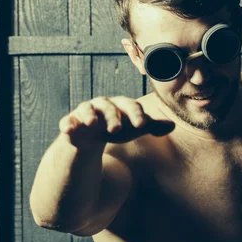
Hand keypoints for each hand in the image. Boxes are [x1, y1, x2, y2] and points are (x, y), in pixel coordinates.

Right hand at [59, 96, 174, 148]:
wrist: (92, 136)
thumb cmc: (117, 128)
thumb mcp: (134, 128)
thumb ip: (151, 126)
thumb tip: (173, 125)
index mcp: (120, 105)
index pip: (130, 106)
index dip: (136, 115)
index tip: (143, 126)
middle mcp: (103, 105)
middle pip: (109, 107)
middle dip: (113, 117)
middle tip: (116, 130)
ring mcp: (86, 112)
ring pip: (87, 109)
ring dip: (89, 115)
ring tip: (91, 124)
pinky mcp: (71, 122)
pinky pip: (68, 121)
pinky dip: (67, 124)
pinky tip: (68, 130)